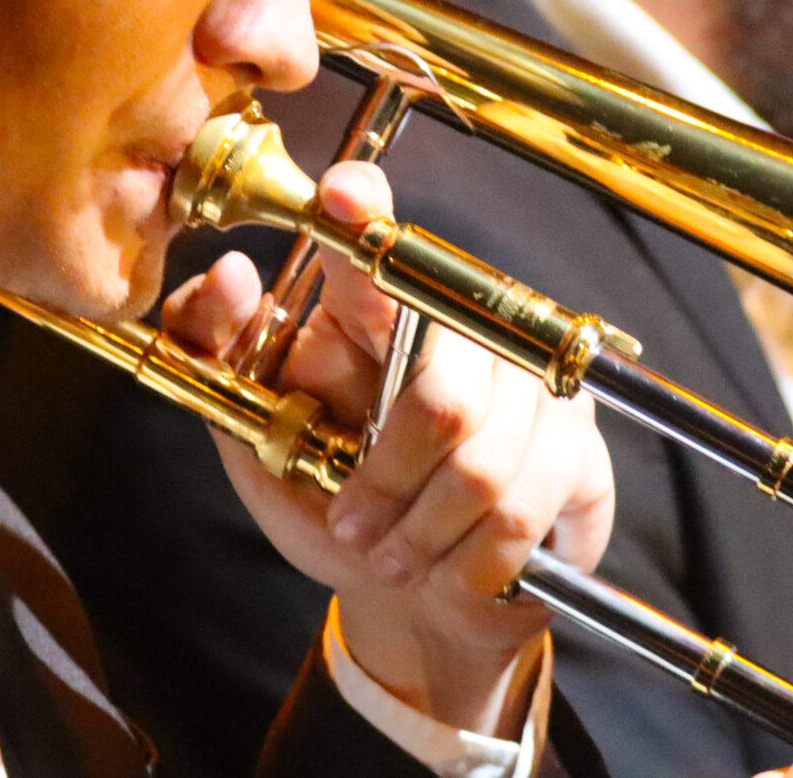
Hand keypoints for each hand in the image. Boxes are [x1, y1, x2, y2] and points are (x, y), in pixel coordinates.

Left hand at [162, 160, 614, 735]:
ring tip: (392, 554)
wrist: (417, 597)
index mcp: (371, 309)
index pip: (377, 243)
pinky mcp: (578, 446)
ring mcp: (533, 383)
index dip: (366, 211)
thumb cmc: (333, 502)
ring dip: (421, 534)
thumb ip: (214, 353)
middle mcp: (465, 327)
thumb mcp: (254, 439)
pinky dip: (468, 561)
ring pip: (481, 468)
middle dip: (385, 485)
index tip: (341, 194)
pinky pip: (522, 510)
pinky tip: (448, 566)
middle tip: (350, 526)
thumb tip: (229, 273)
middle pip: (442, 398)